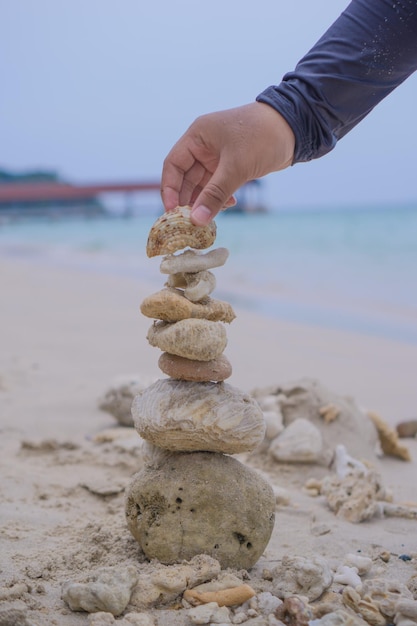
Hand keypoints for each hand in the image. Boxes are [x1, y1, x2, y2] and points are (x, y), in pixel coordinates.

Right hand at [161, 102, 294, 224]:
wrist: (295, 127)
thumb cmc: (262, 137)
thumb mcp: (236, 167)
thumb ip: (215, 194)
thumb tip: (197, 220)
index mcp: (198, 136)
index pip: (173, 165)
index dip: (170, 190)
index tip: (172, 212)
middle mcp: (204, 145)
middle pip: (186, 178)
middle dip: (188, 200)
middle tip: (189, 222)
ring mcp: (218, 156)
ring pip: (203, 184)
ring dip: (205, 201)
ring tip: (208, 218)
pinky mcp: (232, 164)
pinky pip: (218, 185)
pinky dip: (219, 197)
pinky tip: (228, 205)